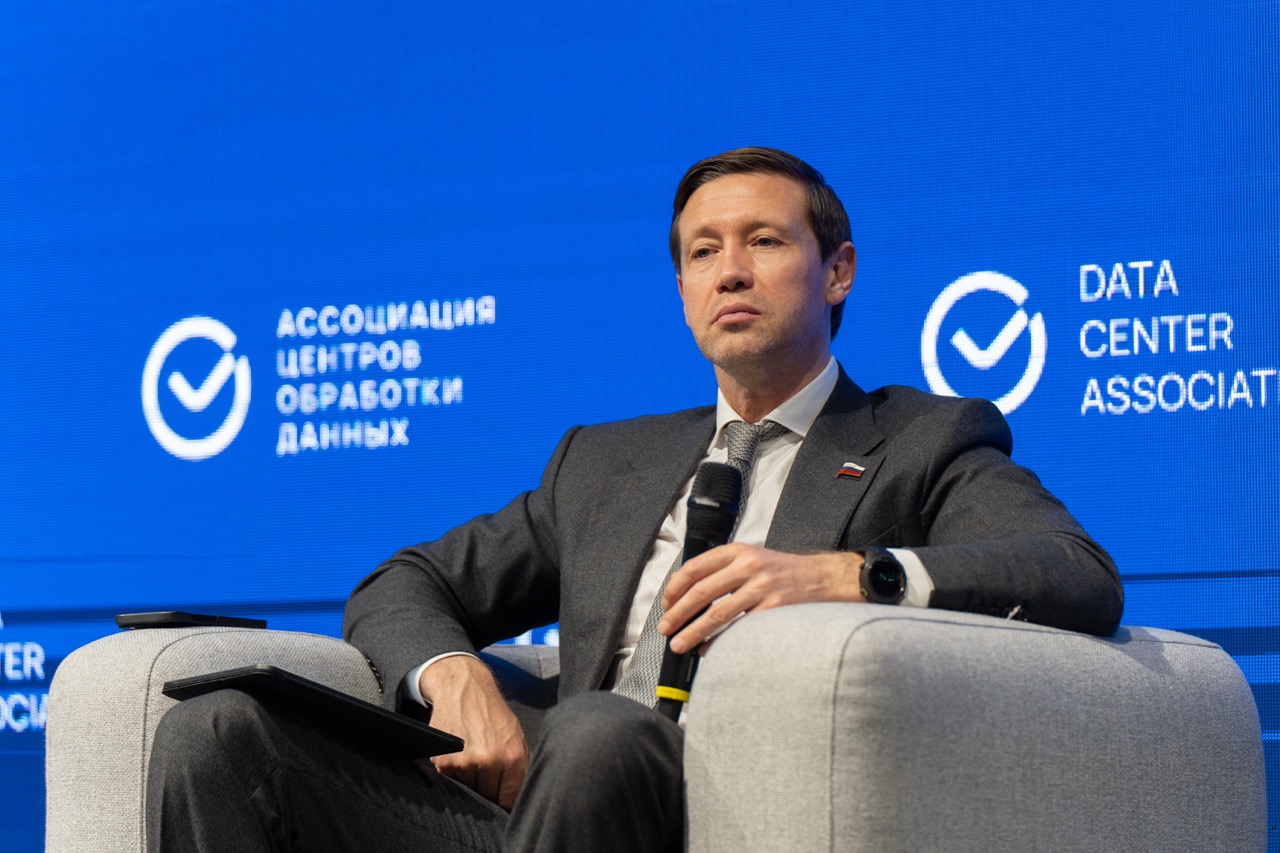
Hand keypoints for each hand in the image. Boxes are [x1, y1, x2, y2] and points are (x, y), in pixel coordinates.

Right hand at [418, 655, 528, 810]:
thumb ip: (519, 769)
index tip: (500, 800)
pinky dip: (453, 771)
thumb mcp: (516, 737)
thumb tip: (515, 799)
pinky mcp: (443, 760)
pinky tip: (458, 752)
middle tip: (484, 768)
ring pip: (467, 789)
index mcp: (512, 757)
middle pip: (487, 797)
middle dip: (486, 788)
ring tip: (471, 754)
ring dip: (468, 779)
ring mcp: (465, 761)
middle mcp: (489, 760)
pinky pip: (450, 780)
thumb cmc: (493, 714)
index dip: (504, 804)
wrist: (464, 687)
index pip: (508, 800)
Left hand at [658, 544, 864, 652]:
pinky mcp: (774, 609)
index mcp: (738, 551)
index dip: (674, 588)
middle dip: (677, 613)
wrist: (825, 578)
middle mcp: (748, 566)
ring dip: (693, 631)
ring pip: (716, 613)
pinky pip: (738, 629)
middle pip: (700, 591)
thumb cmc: (786, 571)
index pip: (694, 567)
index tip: (666, 604)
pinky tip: (708, 649)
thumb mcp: (754, 557)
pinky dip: (719, 642)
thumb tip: (689, 593)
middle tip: (665, 628)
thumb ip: (725, 568)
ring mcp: (762, 587)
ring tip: (679, 644)